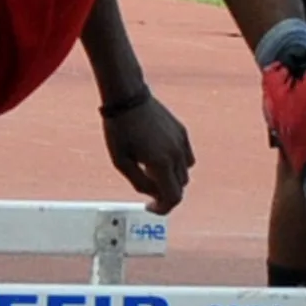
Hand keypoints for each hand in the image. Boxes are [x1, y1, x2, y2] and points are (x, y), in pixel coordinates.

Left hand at [100, 93, 194, 214]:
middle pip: (180, 187)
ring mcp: (181, 142)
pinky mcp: (182, 132)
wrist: (127, 97)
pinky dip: (178, 164)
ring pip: (185, 173)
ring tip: (151, 168)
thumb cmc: (119, 129)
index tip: (150, 207)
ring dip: (172, 179)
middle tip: (146, 185)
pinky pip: (187, 157)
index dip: (163, 208)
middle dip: (165, 192)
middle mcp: (176, 154)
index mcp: (160, 163)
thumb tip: (153, 194)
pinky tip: (160, 156)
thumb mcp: (120, 161)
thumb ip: (138, 182)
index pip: (173, 197)